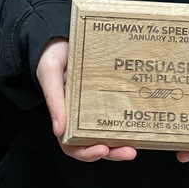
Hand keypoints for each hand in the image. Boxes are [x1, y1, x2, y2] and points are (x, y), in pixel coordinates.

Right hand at [36, 38, 136, 162]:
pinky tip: (138, 123)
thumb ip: (54, 99)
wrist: (62, 35)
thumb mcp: (49, 74)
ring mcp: (96, 105)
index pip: (72, 144)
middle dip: (112, 152)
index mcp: (65, 114)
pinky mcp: (108, 93)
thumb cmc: (52, 55)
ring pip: (108, 132)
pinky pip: (117, 111)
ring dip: (121, 144)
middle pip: (95, 142)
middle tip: (129, 152)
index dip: (86, 152)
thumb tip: (59, 130)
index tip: (102, 149)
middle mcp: (81, 114)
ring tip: (135, 146)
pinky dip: (126, 122)